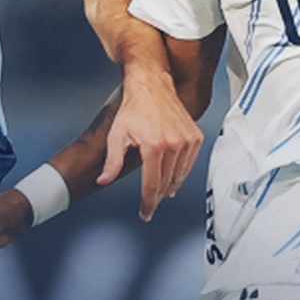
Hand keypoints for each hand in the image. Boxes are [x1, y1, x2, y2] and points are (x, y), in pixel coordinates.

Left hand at [97, 78, 203, 221]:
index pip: (152, 184)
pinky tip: (174, 177)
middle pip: (167, 182)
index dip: (148, 202)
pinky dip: (182, 173)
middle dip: (157, 198)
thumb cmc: (134, 108)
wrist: (152, 86)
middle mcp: (174, 143)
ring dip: (171, 187)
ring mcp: (187, 140)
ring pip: (180, 175)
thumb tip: (104, 180)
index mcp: (154, 146)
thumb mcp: (117, 135)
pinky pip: (190, 163)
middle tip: (151, 206)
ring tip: (162, 194)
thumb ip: (112, 162)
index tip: (145, 212)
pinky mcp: (196, 136)